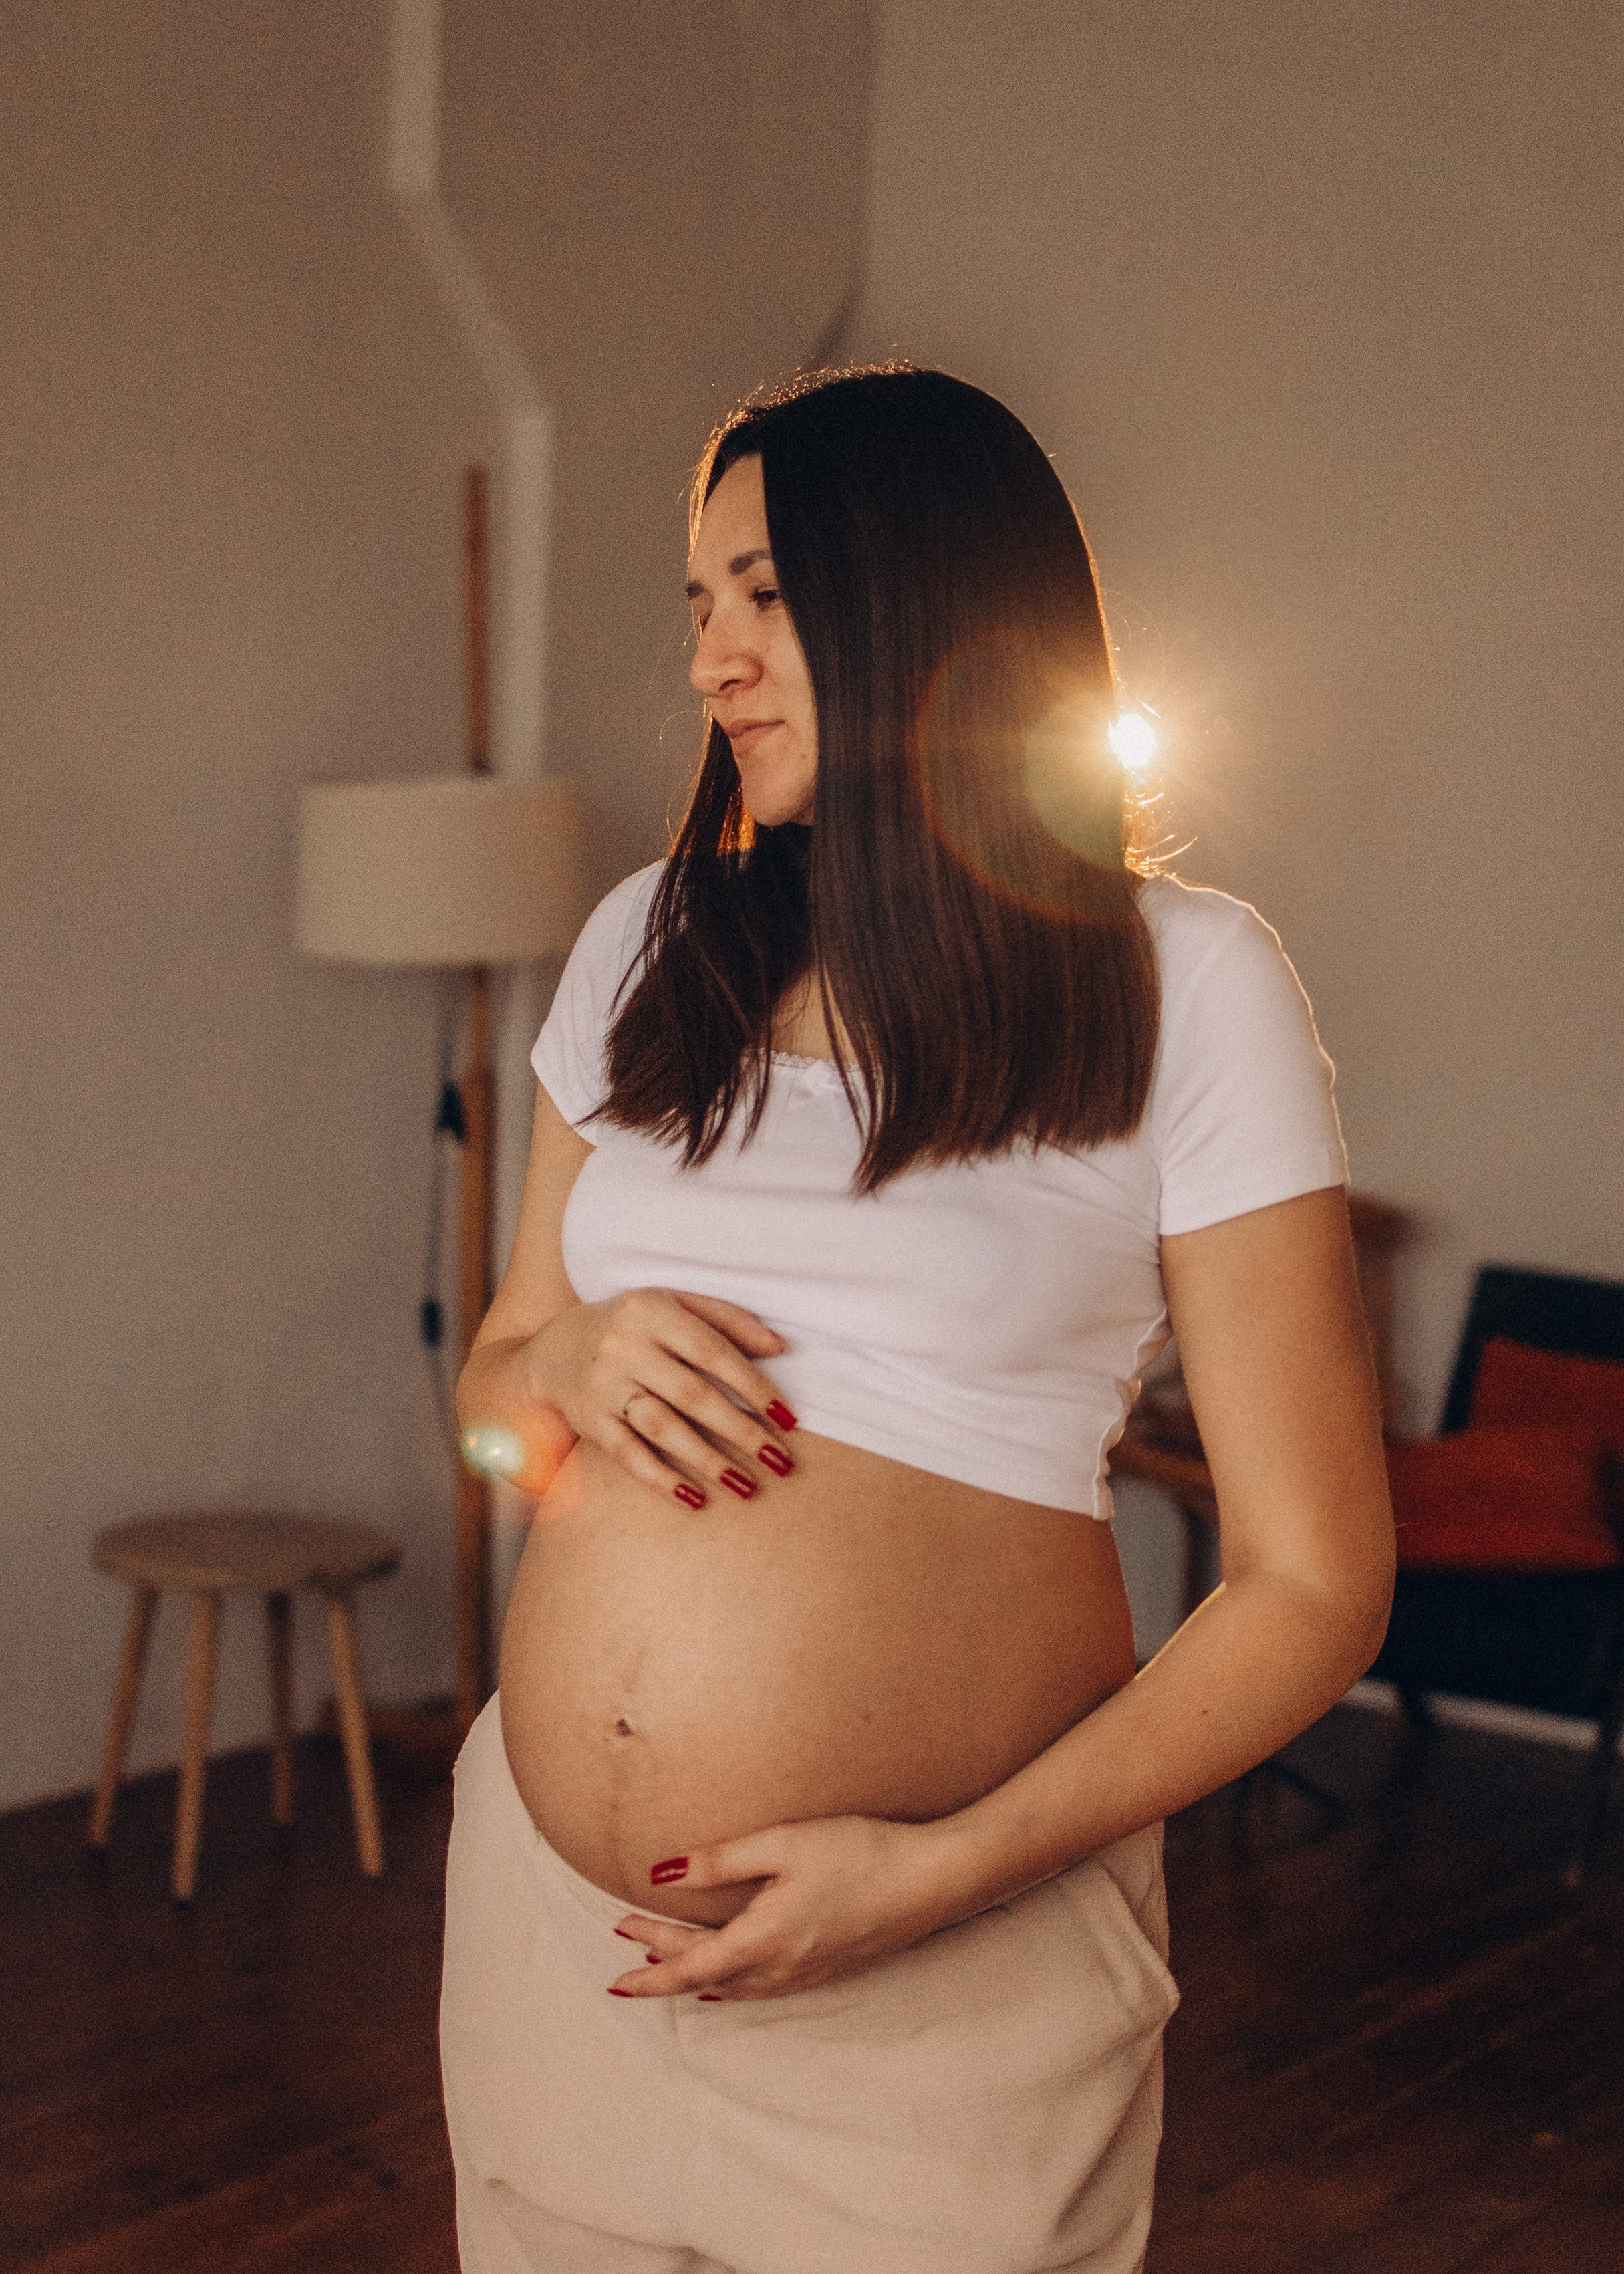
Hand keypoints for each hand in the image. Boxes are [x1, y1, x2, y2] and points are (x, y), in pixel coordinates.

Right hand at [526, 1289, 798, 1510]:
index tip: (787, 1417)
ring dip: (707, 1460)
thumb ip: (727, 1321)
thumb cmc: (634, 1326)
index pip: (712, 1351)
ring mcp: (602, 1385)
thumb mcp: (675, 1305)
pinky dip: (660, 1479)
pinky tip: (694, 1498)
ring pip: (661, 1427)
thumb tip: (780, 1347)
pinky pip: (627, 1455)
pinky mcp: (589, 1420)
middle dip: (739, 1431)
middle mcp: (624, 1346)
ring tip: (746, 1486)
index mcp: (652, 1310)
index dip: (753, 1385)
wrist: (553, 1349)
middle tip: (779, 1461)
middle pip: (691, 1394)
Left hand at [606, 1815, 962, 2000]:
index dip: (649, 1968)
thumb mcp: (783, 1843)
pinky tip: (733, 1976)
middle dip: (663, 1964)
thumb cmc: (860, 1852)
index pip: (689, 1965)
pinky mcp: (830, 1965)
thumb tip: (659, 1873)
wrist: (932, 1878)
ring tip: (667, 1967)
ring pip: (736, 1987)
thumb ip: (719, 1861)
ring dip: (697, 1976)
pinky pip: (765, 1987)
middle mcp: (782, 1967)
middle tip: (626, 1949)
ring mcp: (809, 1971)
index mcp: (763, 1939)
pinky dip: (733, 1982)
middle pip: (707, 1977)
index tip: (614, 1971)